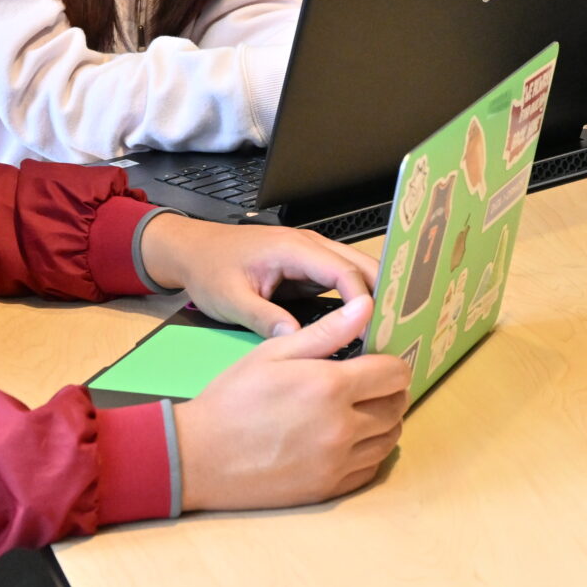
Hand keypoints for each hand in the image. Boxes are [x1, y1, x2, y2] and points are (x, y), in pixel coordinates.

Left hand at [137, 214, 378, 334]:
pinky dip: (355, 301)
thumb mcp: (231, 299)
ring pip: (355, 273)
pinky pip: (340, 282)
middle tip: (395, 333)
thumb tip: (296, 340)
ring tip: (386, 331)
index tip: (374, 330)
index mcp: (294, 248)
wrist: (192, 251)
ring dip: (371, 298)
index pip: (343, 271)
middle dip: (381, 296)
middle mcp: (310, 246)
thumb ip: (264, 318)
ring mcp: (311, 256)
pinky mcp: (307, 269)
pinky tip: (362, 326)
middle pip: (361, 266)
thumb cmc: (209, 269)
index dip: (363, 300)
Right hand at [173, 303, 410, 509]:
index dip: (391, 363)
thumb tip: (367, 306)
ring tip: (358, 411)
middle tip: (367, 385)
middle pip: (397, 406)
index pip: (395, 373)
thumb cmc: (233, 398)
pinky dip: (369, 452)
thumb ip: (326, 332)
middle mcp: (342, 427)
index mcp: (331, 387)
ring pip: (389, 439)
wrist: (198, 456)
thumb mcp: (273, 353)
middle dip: (388, 391)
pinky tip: (347, 440)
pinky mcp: (329, 489)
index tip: (376, 362)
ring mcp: (337, 463)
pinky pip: (371, 468)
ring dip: (383, 422)